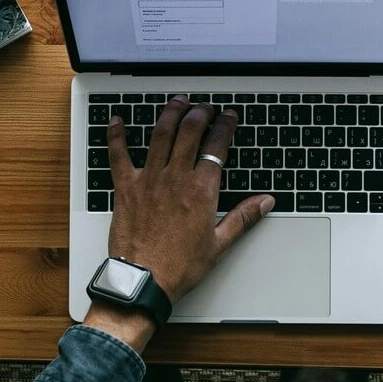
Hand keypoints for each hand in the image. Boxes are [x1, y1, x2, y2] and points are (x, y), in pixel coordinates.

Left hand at [106, 96, 273, 302]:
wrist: (144, 280)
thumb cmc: (180, 266)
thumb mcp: (220, 243)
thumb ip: (243, 217)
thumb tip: (265, 202)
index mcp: (201, 191)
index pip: (216, 147)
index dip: (225, 127)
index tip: (229, 117)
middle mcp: (175, 179)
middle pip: (189, 133)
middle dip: (199, 114)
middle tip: (205, 107)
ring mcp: (148, 180)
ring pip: (159, 135)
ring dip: (169, 114)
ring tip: (177, 102)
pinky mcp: (125, 188)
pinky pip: (118, 154)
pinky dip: (117, 135)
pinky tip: (117, 120)